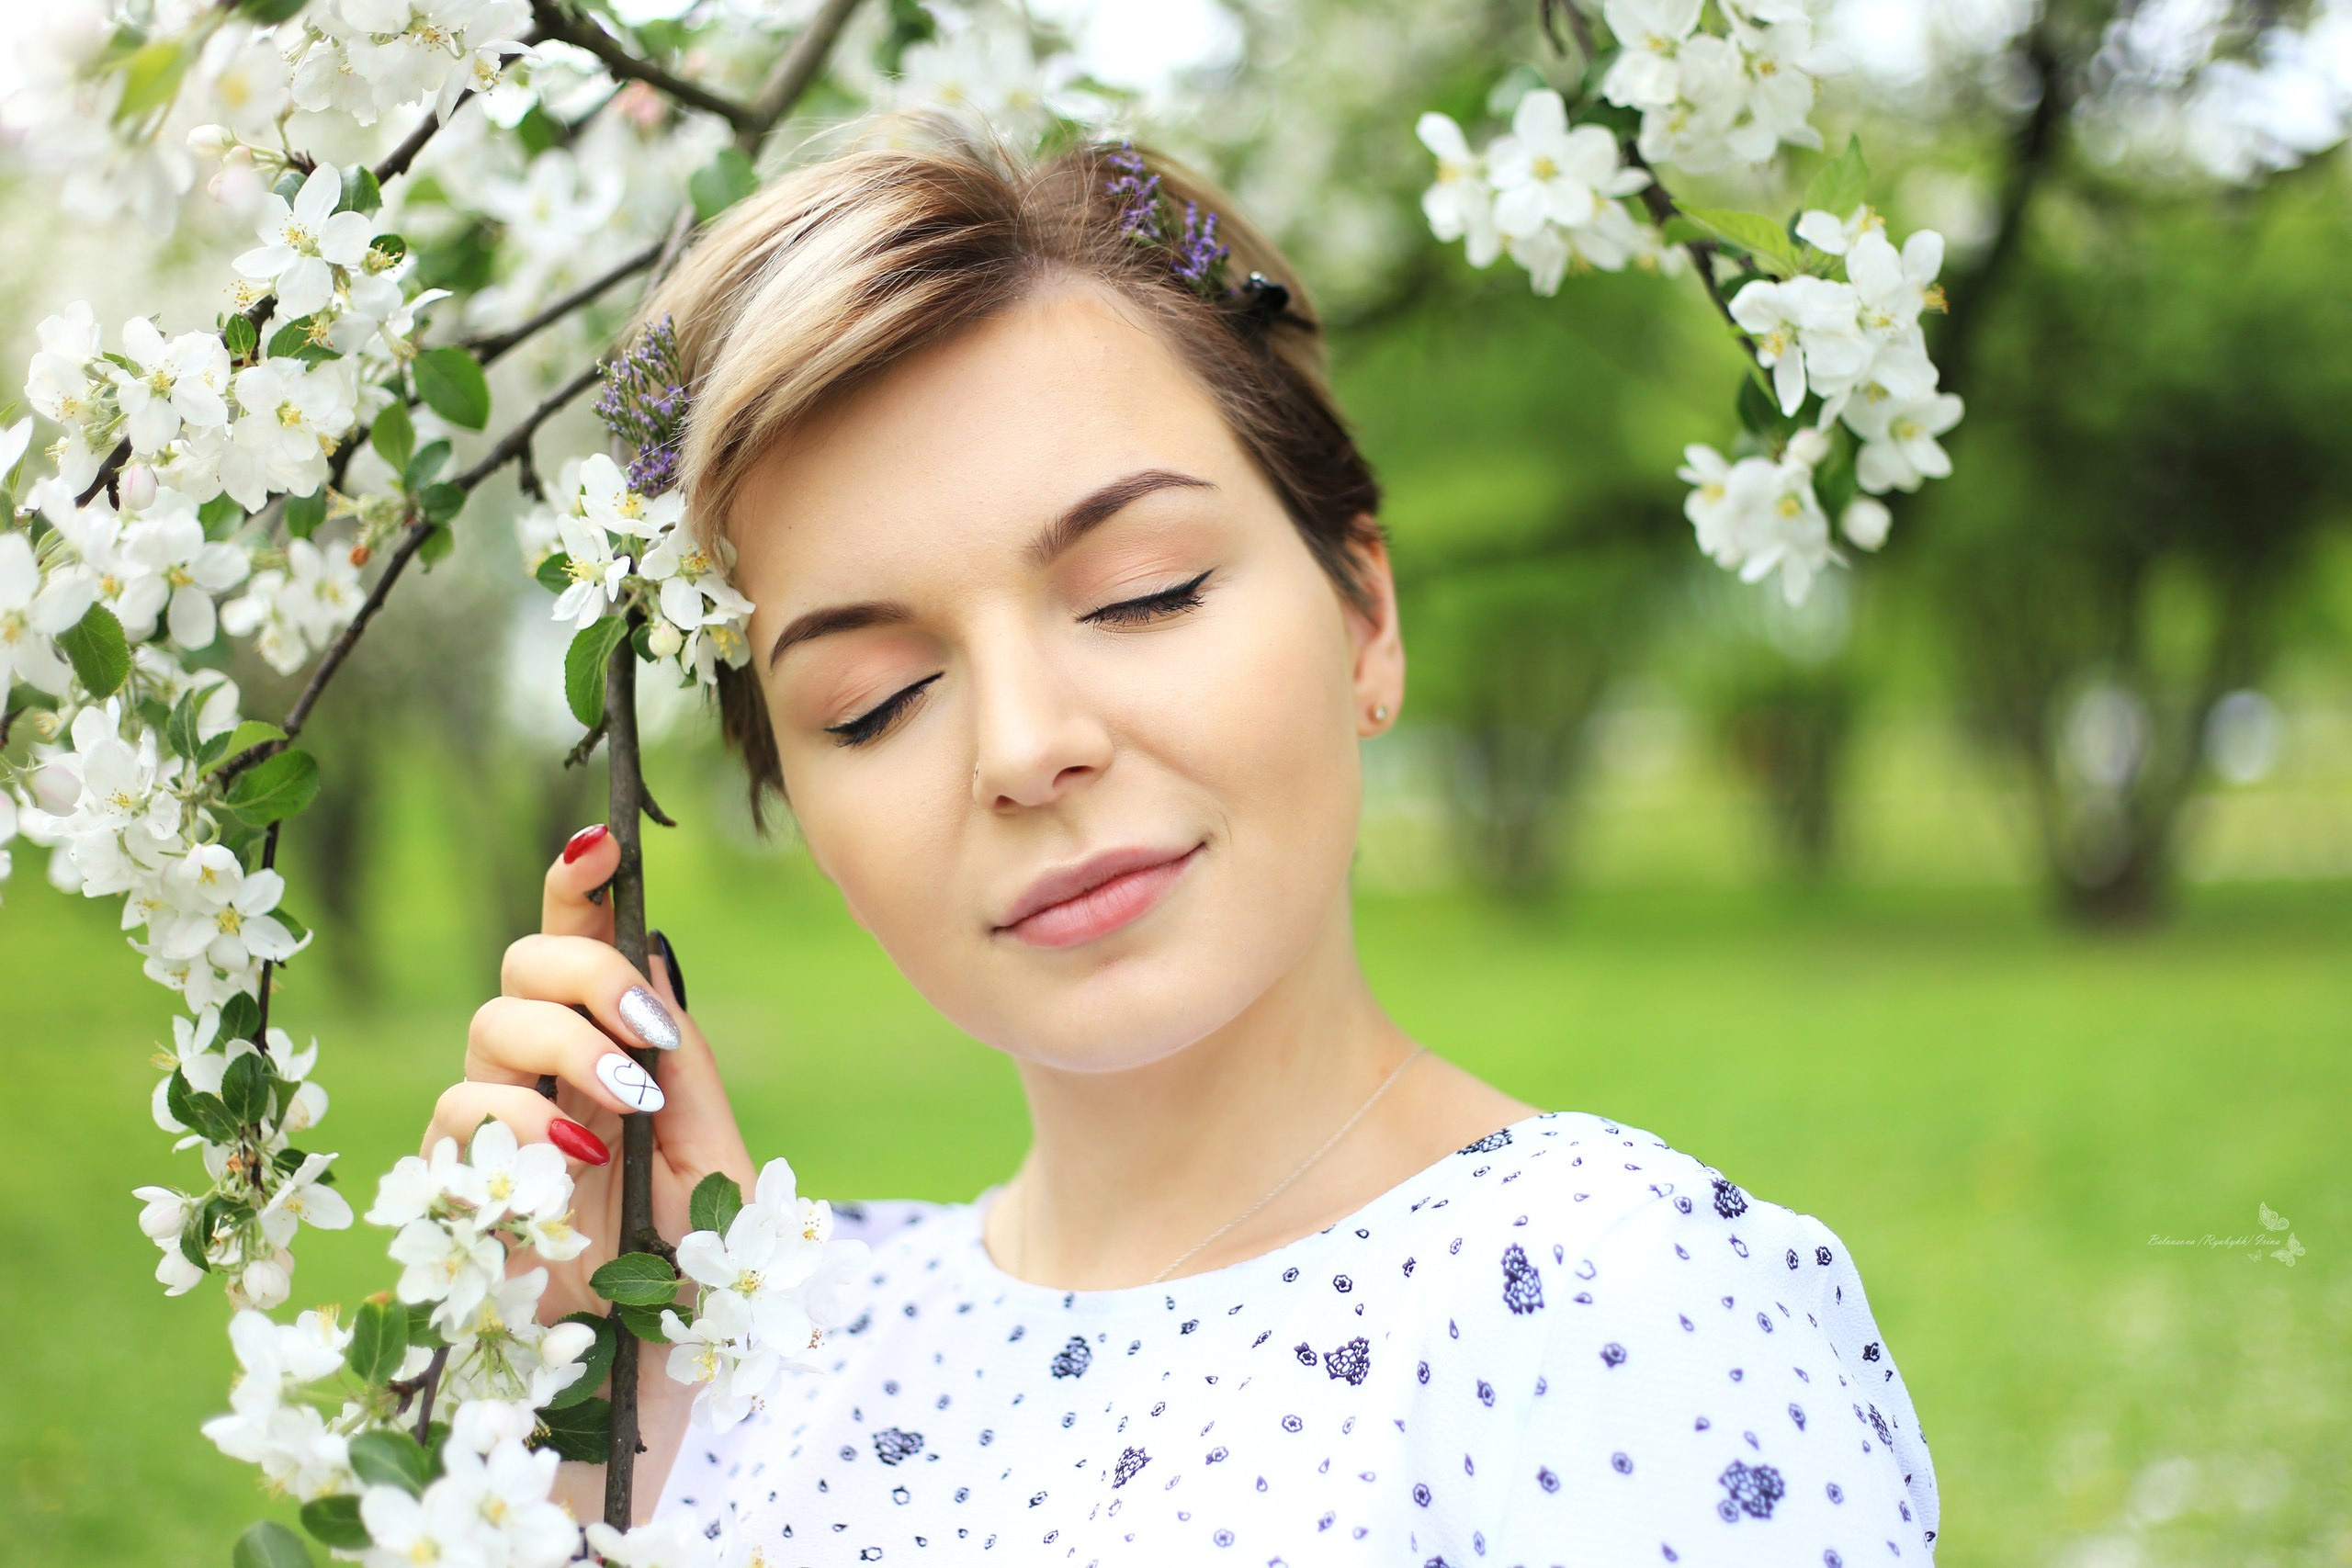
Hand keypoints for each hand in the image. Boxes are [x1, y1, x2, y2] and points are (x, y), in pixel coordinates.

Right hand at [419, 822, 755, 1328]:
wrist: (645, 1380)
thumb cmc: (686, 1274)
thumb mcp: (712, 1159)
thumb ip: (685, 1067)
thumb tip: (653, 956)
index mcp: (609, 1050)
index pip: (578, 943)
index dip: (579, 884)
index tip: (600, 844)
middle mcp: (542, 1073)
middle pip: (526, 962)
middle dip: (586, 973)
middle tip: (646, 1029)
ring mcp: (494, 1123)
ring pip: (492, 1024)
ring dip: (566, 1047)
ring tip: (627, 1102)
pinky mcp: (455, 1182)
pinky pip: (461, 1109)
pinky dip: (521, 1120)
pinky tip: (580, 1160)